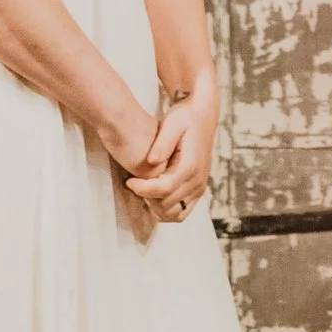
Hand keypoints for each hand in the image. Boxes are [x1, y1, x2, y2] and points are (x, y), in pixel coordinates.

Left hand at [124, 89, 216, 221]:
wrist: (203, 117)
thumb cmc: (185, 118)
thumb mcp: (172, 123)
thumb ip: (162, 143)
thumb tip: (152, 161)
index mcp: (190, 166)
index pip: (163, 189)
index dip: (142, 189)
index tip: (129, 181)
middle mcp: (198, 180)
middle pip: (167, 204)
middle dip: (146, 197)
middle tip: (134, 183)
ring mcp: (199, 187)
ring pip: (174, 214)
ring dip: (155, 207)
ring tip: (143, 190)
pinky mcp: (198, 190)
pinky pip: (182, 213)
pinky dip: (166, 210)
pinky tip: (153, 197)